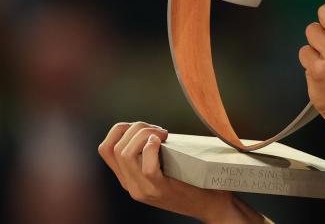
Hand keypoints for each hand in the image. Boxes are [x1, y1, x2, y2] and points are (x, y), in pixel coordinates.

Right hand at [97, 122, 254, 222]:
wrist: (210, 206)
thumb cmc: (191, 180)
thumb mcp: (163, 168)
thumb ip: (151, 155)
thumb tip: (150, 129)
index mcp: (127, 178)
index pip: (105, 148)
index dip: (120, 129)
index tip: (143, 126)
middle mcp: (130, 185)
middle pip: (115, 147)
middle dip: (137, 127)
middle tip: (160, 131)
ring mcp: (144, 189)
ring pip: (126, 153)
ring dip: (145, 134)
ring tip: (163, 135)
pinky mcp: (160, 190)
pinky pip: (147, 168)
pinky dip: (152, 148)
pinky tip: (163, 141)